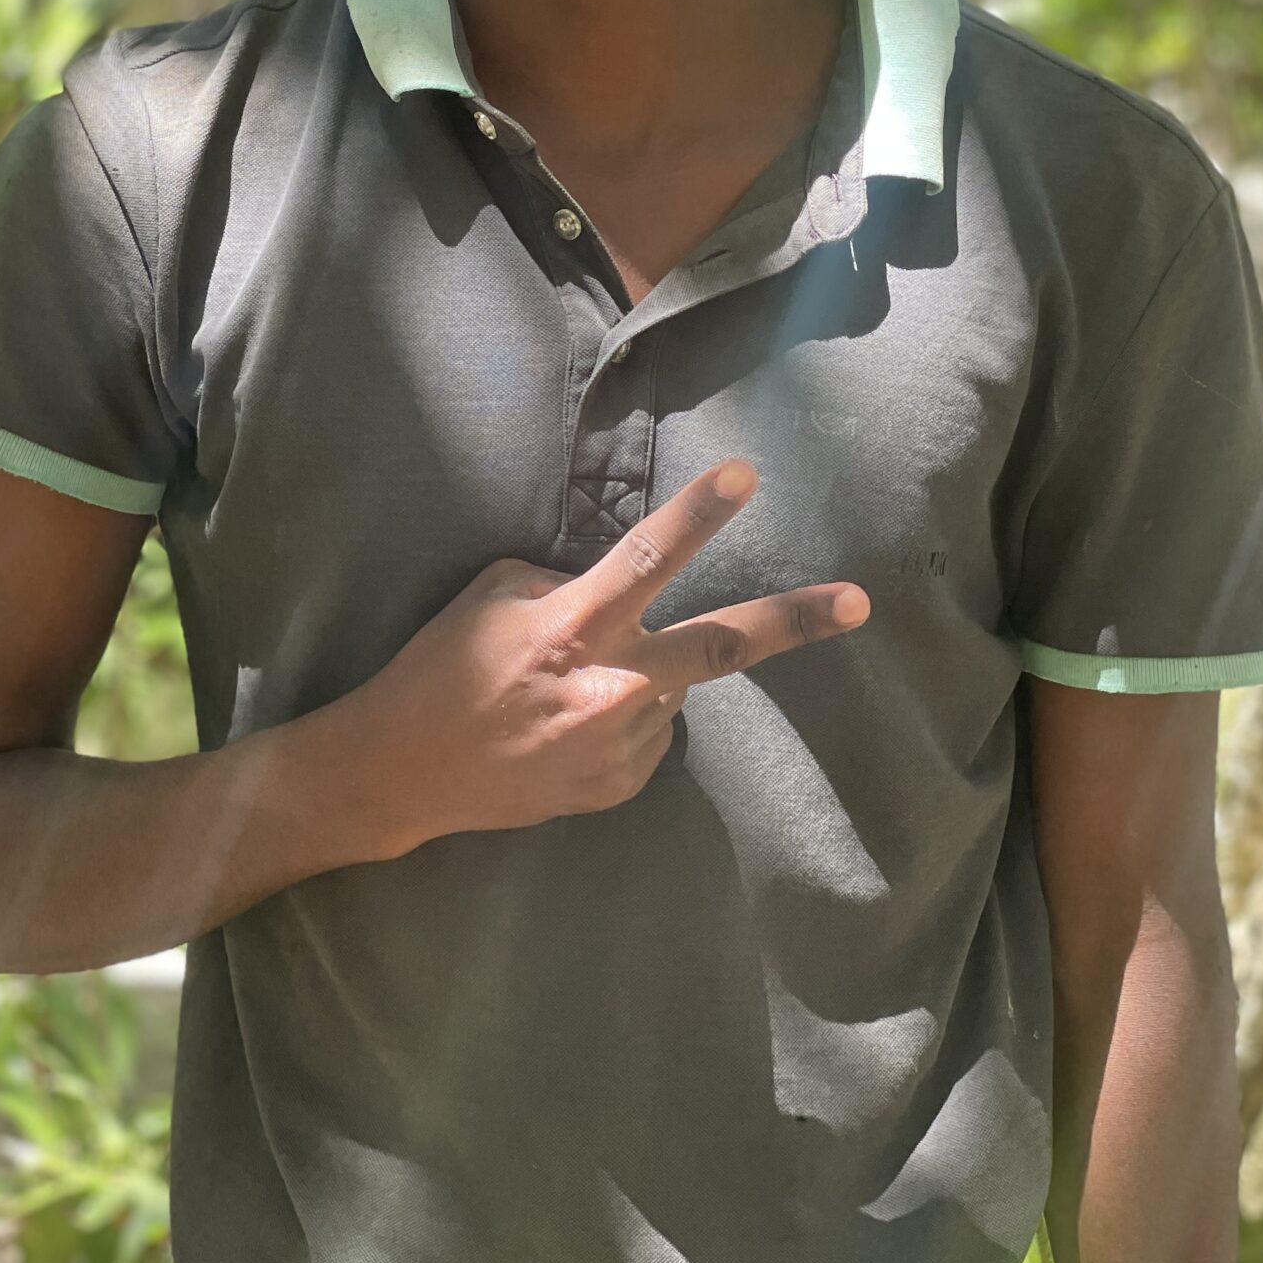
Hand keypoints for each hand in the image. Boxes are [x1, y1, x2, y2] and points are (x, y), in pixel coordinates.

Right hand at [348, 459, 870, 852]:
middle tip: (859, 602)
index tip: (746, 476)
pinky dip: (626, 712)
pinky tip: (568, 723)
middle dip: (793, 621)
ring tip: (571, 689)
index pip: (648, 558)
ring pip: (673, 685)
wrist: (404, 774)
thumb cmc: (442, 667)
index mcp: (573, 626)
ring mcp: (619, 745)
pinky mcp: (619, 785)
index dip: (699, 514)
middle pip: (719, 645)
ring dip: (646, 670)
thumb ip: (568, 582)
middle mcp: (609, 688)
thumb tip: (615, 589)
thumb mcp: (494, 596)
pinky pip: (649, 729)